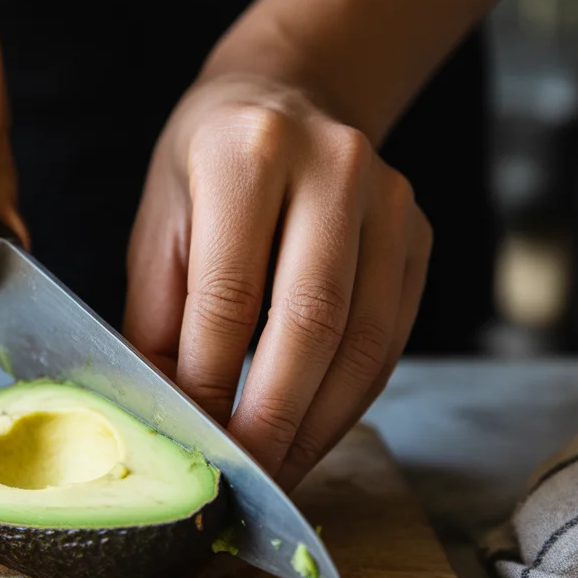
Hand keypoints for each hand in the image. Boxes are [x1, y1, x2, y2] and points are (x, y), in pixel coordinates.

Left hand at [124, 71, 430, 489]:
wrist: (288, 97)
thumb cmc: (206, 168)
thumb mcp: (159, 224)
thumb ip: (159, 319)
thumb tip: (166, 416)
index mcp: (247, 154)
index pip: (230, 293)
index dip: (210, 381)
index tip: (194, 442)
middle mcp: (333, 167)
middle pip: (310, 322)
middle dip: (274, 419)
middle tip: (244, 479)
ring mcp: (390, 200)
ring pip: (362, 342)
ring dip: (319, 424)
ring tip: (279, 472)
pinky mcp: (419, 235)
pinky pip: (390, 339)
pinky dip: (350, 400)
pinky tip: (314, 432)